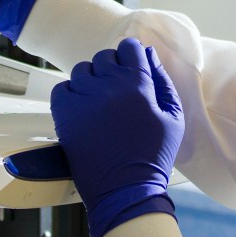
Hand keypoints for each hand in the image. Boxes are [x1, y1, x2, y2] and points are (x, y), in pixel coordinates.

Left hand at [51, 38, 183, 236]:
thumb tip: (149, 56)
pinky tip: (83, 109)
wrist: (125, 189)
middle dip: (112, 68)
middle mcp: (108, 86)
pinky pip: (62, 88)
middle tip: (117, 90)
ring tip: (99, 101)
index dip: (131, 55)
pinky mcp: (64, 114)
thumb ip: (162, 81)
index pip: (129, 47)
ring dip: (91, 80)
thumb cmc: (153, 155)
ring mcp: (83, 98)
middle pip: (105, 57)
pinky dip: (71, 94)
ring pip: (83, 70)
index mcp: (138, 84)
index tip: (130, 66)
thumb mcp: (173, 117)